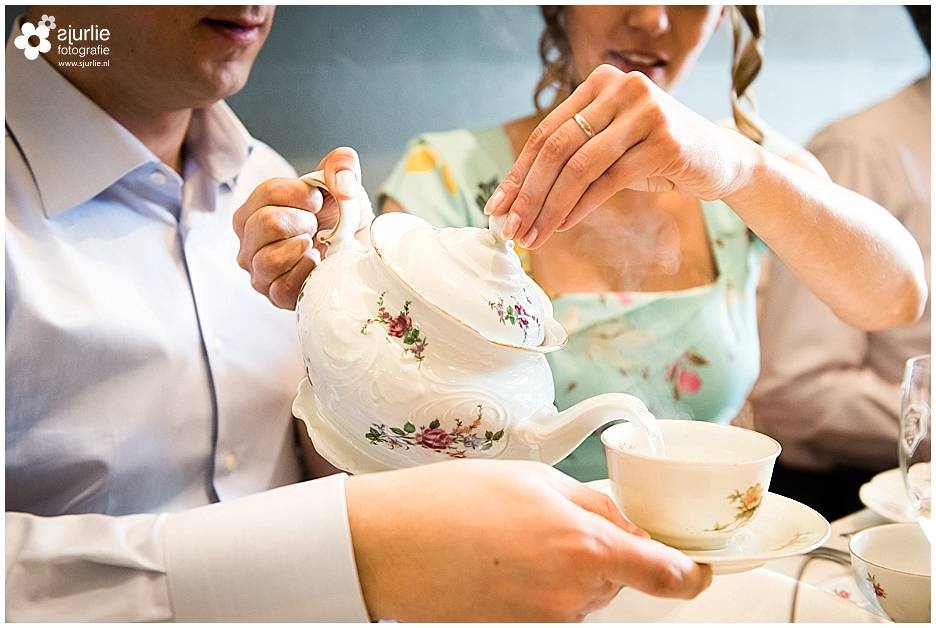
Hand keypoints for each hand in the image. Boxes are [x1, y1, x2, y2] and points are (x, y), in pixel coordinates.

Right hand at [233, 147, 371, 308]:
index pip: (268, 192)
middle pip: (266, 222)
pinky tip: (317, 264)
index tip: (318, 202)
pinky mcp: (275, 297)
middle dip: (303, 221)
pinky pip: (283, 287)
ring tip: (315, 245)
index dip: (302, 194)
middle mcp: (249, 241)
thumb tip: (340, 177)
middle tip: (316, 227)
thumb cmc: (341, 221)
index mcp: (255, 209)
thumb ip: (341, 164)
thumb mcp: (345, 185)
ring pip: (269, 258)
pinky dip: (306, 273)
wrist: (358, 254)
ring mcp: (259, 271)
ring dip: (303, 248)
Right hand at [345, 459, 711, 621]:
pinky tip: (500, 559)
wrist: (387, 545)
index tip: (698, 568)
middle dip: (602, 550)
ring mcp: (543, 620)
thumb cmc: (449, 504)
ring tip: (512, 537)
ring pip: (583, 592)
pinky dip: (538, 583)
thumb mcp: (533, 480)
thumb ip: (593, 504)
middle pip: (618, 578)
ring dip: (566, 566)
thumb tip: (626, 525)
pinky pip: (550, 606)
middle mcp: (571, 595)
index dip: (692, 575)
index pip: (668, 576)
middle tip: (550, 519)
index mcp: (585, 547)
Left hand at [485, 64, 759, 248]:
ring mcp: (645, 113)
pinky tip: (562, 226)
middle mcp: (622, 88)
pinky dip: (580, 207)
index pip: (547, 132)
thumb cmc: (654, 156)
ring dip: (550, 207)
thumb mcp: (609, 147)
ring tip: (534, 235)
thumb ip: (570, 158)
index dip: (519, 173)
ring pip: (579, 167)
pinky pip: (608, 182)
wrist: (720, 160)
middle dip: (529, 194)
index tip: (498, 206)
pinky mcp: (664, 143)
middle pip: (557, 149)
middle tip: (513, 228)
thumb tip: (516, 199)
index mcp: (600, 83)